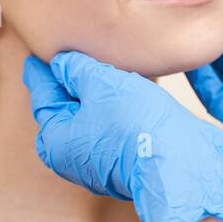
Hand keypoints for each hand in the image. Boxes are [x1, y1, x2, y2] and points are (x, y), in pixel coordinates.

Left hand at [23, 50, 222, 221]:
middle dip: (70, 83)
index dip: (43, 70)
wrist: (184, 166)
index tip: (38, 55)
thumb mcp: (101, 84)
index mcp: (55, 141)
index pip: (43, 96)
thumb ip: (76, 69)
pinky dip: (116, 109)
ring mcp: (102, 163)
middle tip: (70, 55)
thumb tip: (62, 64)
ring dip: (98, 95)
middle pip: (66, 109)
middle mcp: (73, 158)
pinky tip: (128, 91)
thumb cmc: (137, 125)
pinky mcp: (129, 162)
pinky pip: (114, 129)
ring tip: (103, 67)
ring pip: (93, 119)